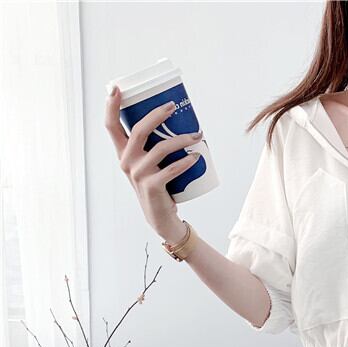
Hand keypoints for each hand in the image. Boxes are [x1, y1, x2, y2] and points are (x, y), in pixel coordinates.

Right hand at [104, 86, 199, 243]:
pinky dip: (185, 161)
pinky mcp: (151, 187)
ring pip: (160, 148)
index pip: (110, 126)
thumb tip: (175, 123)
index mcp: (123, 154)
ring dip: (181, 139)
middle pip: (138, 130)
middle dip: (156, 115)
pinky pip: (171, 169)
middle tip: (173, 106)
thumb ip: (153, 147)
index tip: (116, 87)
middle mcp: (127, 162)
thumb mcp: (149, 165)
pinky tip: (196, 156)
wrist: (161, 218)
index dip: (111, 106)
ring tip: (198, 135)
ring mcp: (138, 175)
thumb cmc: (158, 186)